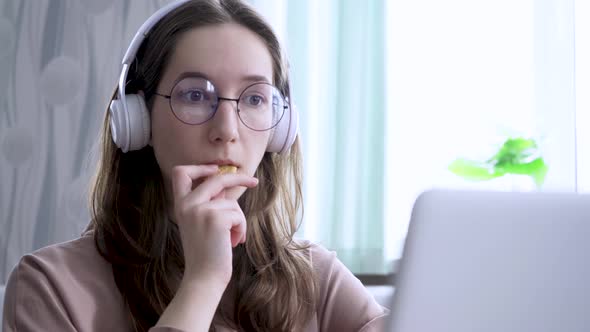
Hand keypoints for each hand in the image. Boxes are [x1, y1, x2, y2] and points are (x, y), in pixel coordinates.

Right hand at [171, 164, 257, 288]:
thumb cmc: (206, 253)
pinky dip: (241, 228)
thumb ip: (210, 203)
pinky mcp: (216, 218)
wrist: (204, 277)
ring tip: (232, 238)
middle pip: (215, 178)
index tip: (216, 170)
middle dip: (238, 178)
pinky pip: (238, 215)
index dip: (199, 167)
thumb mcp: (202, 223)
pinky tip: (233, 242)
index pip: (180, 173)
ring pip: (232, 202)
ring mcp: (200, 210)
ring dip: (238, 220)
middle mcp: (187, 204)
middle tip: (254, 182)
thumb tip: (227, 184)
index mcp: (180, 205)